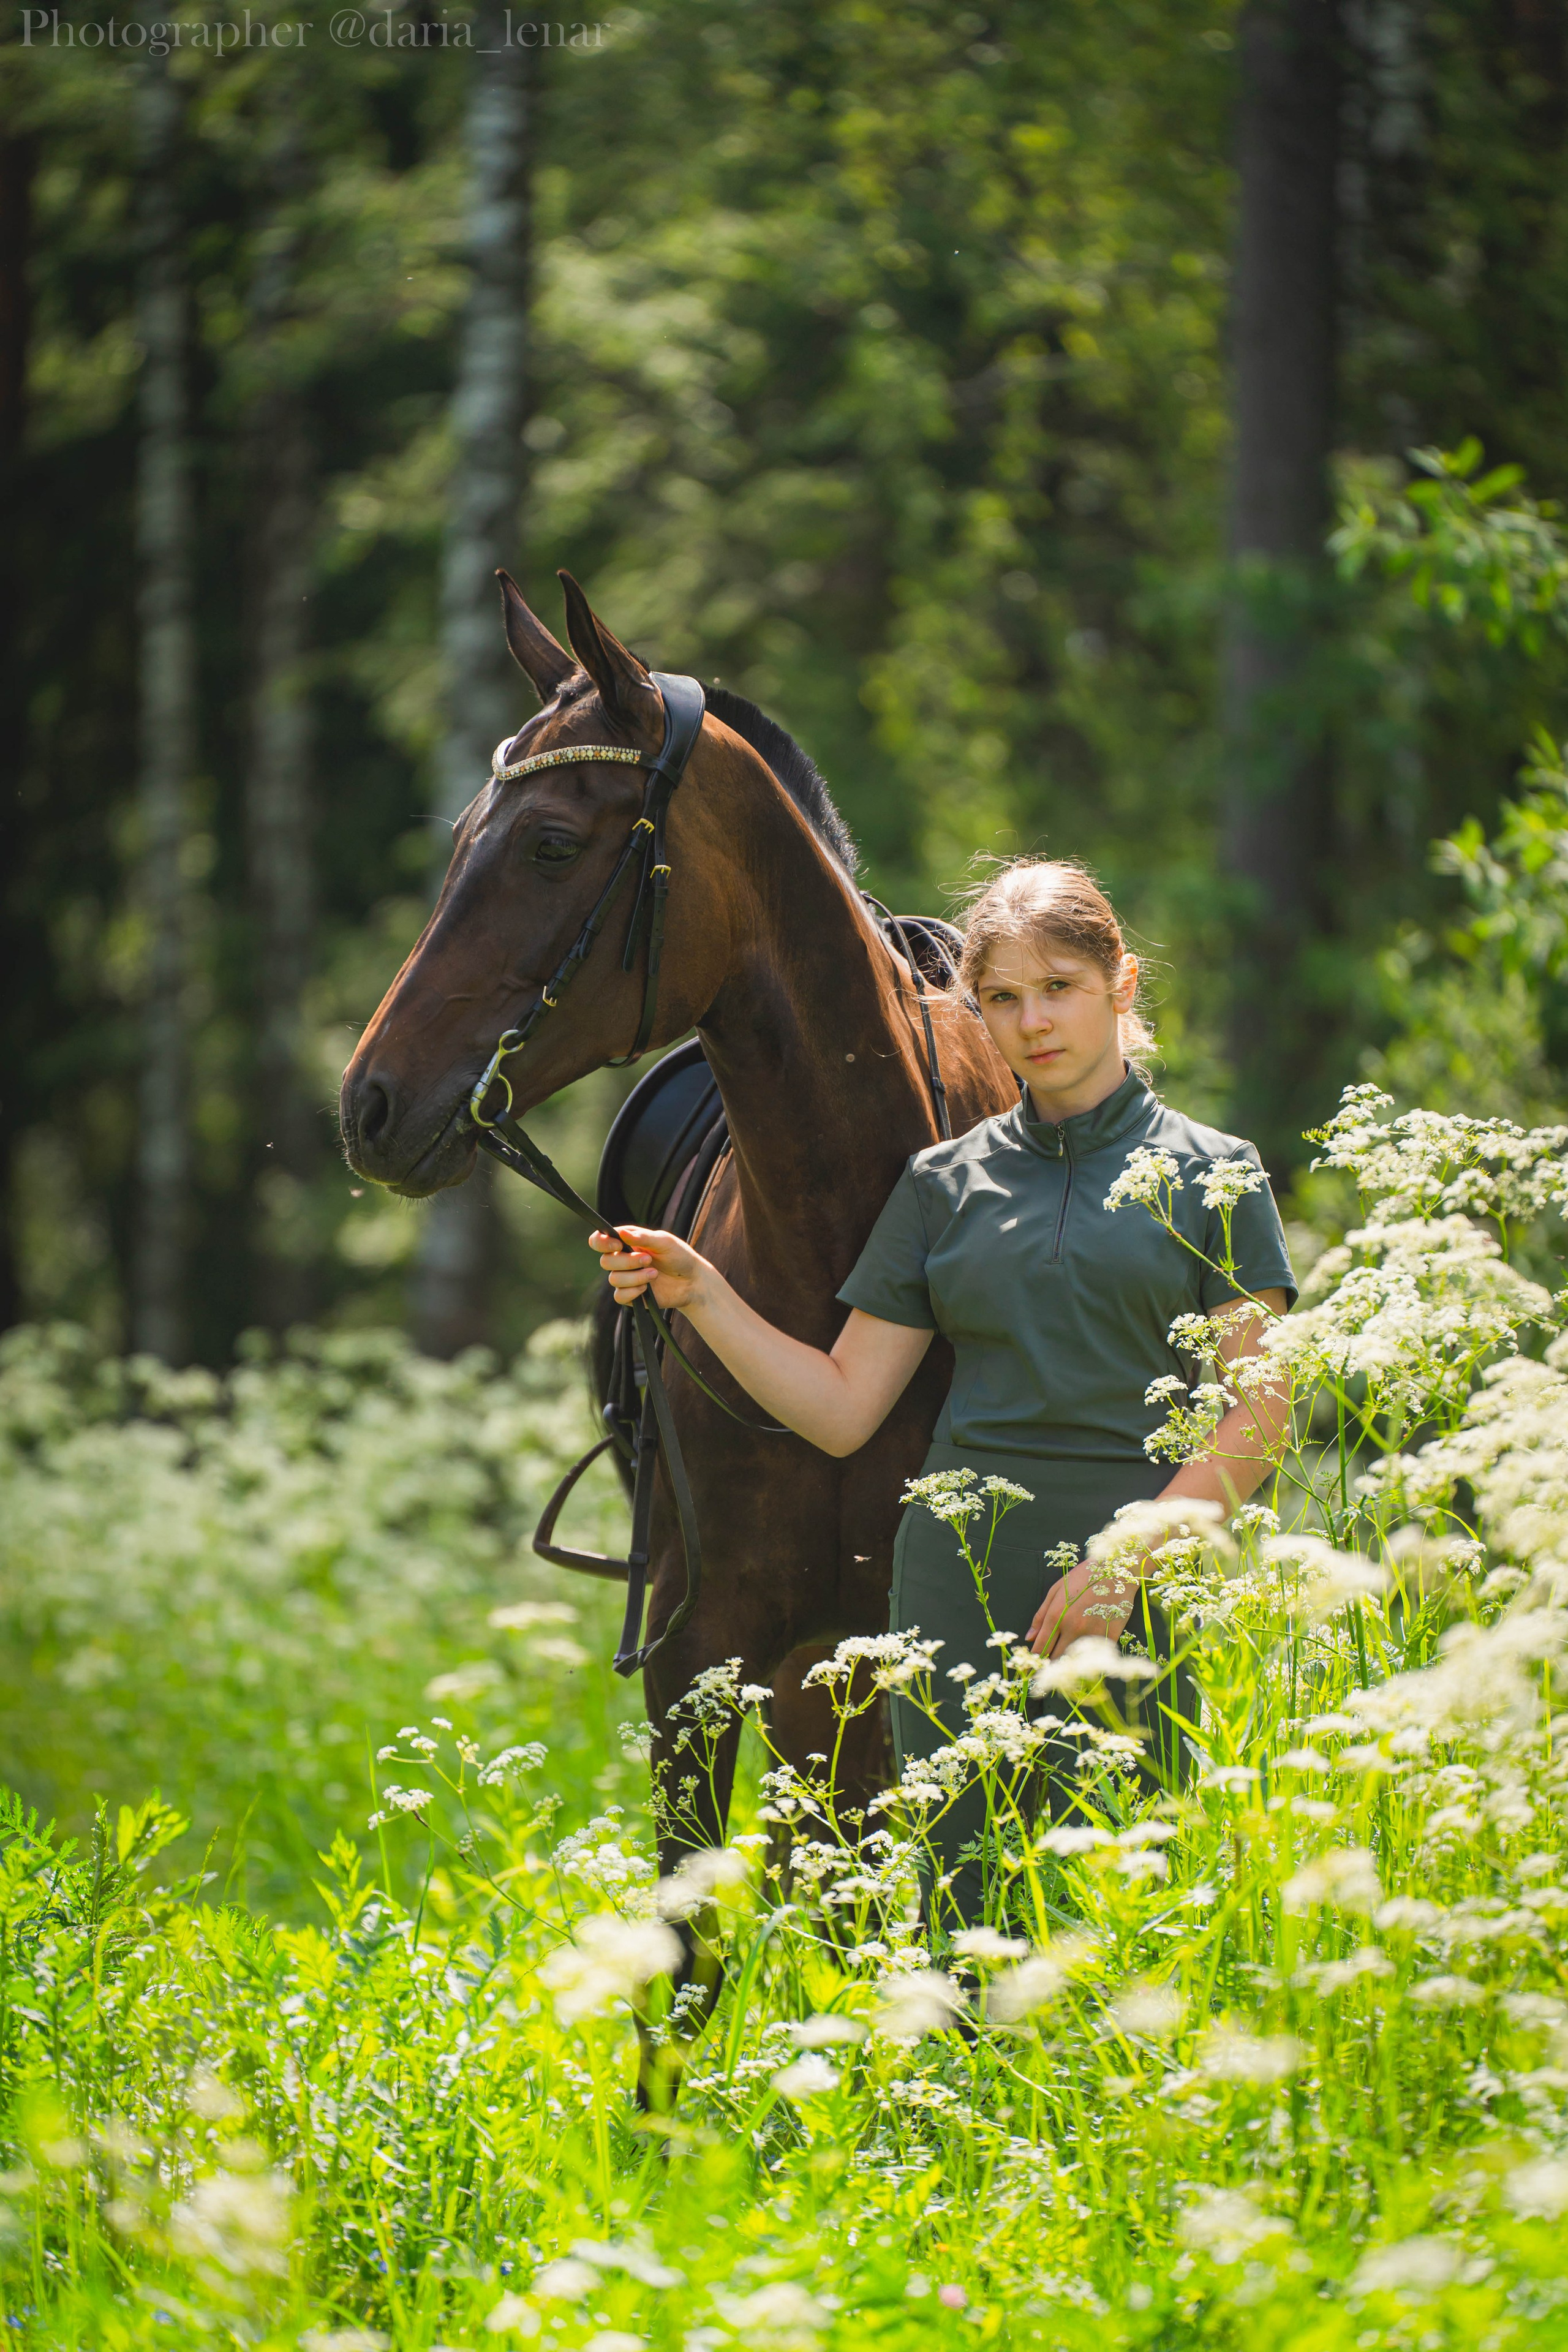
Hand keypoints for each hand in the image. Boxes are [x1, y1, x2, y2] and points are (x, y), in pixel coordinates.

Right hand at [589, 1224, 710, 1313]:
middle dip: (627, 1261)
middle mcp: (622, 1260)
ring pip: (613, 1279)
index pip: (600, 1241)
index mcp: (626, 1242)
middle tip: (648, 1260)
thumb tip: (621, 1232)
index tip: (618, 1245)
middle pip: (605, 1261)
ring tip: (654, 1274)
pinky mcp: (631, 1296)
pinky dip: (632, 1292)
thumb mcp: (664, 1242)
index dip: (602, 1243)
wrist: (692, 1281)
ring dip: (635, 1277)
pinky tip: (647, 1288)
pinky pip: (619, 1296)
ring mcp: (626, 1279)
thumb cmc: (679, 1257)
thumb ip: (643, 1237)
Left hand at [1027, 1560, 1137, 1659]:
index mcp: (1057, 1614)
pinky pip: (1096, 1656)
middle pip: (1056, 1657)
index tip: (1034, 1668)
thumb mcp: (1057, 1590)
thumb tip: (1029, 1638)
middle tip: (1047, 1671)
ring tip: (1065, 1668)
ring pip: (1075, 1660)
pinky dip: (1090, 1660)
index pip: (1041, 1646)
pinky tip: (1086, 1659)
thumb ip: (1041, 1615)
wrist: (1117, 1571)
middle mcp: (1073, 1626)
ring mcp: (1092, 1632)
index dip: (1036, 1660)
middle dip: (1050, 1665)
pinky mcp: (1109, 1636)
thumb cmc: (1084, 1577)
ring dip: (1068, 1665)